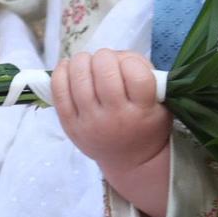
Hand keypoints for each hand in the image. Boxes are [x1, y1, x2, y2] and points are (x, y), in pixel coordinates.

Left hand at [52, 48, 171, 216]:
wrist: (130, 160)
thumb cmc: (146, 122)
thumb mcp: (159, 101)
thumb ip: (143, 71)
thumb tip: (115, 56)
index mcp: (143, 111)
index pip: (136, 75)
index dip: (131, 63)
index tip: (128, 66)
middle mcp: (116, 118)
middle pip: (104, 70)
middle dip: (104, 57)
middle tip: (106, 62)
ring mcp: (90, 122)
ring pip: (79, 77)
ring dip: (82, 60)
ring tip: (88, 62)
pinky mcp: (69, 125)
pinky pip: (58, 90)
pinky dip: (61, 72)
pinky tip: (68, 67)